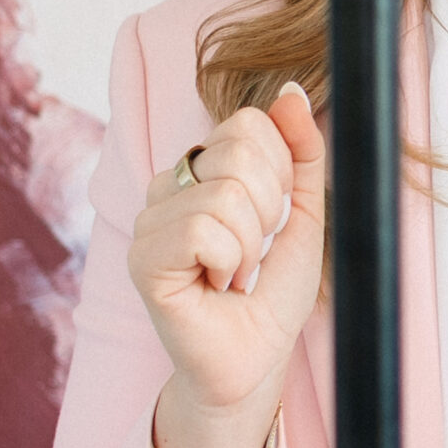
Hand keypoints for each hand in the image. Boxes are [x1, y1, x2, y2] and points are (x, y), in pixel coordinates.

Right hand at [129, 83, 326, 413]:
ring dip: (250, 244)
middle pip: (238, 151)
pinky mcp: (142, 258)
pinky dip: (229, 261)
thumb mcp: (304, 210)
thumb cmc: (274, 288)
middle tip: (254, 251)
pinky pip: (203, 230)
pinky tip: (216, 285)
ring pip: (225, 193)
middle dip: (270, 208)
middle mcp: (168, 185)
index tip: (274, 218)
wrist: (258, 357)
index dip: (281, 172)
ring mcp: (149, 220)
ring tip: (235, 273)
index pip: (249, 124)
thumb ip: (301, 150)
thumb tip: (290, 90)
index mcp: (202, 167)